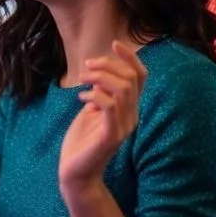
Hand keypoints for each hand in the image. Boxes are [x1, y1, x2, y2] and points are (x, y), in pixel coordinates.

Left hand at [59, 41, 146, 195]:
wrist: (75, 172)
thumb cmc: (81, 142)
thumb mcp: (91, 111)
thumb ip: (100, 94)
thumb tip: (100, 74)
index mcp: (129, 109)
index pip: (140, 77)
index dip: (131, 58)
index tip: (115, 43)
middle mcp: (131, 116)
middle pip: (131, 79)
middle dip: (108, 65)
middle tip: (86, 67)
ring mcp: (123, 127)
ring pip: (123, 90)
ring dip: (100, 78)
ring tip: (82, 80)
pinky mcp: (111, 136)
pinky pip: (110, 107)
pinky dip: (96, 95)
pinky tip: (81, 98)